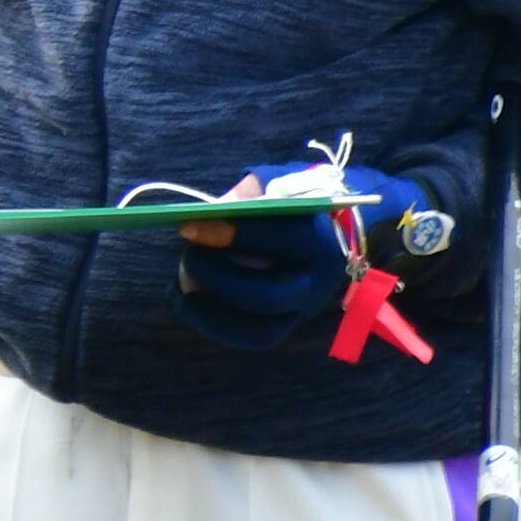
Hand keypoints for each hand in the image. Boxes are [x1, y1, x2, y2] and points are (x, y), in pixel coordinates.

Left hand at [172, 163, 435, 348]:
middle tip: (188, 254)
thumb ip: (248, 195)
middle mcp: (316, 283)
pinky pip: (251, 338)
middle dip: (217, 277)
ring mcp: (304, 310)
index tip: (187, 224)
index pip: (276, 239)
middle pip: (266, 296)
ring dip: (210, 308)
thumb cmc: (299, 201)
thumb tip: (207, 214)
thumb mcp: (280, 183)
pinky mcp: (288, 324)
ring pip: (257, 328)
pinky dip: (213, 324)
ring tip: (182, 280)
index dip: (229, 232)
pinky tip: (187, 298)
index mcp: (320, 239)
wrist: (337, 231)